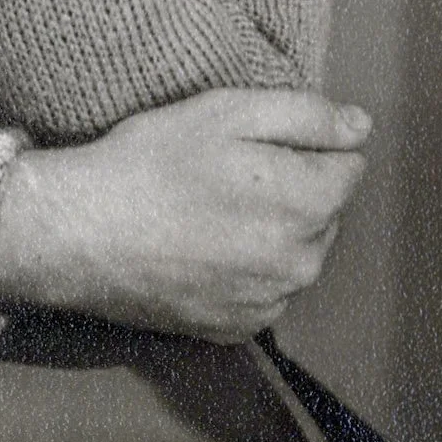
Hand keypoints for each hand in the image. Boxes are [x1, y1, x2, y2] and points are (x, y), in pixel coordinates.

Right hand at [0, 88, 370, 341]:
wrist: (82, 233)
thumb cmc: (151, 161)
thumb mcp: (224, 111)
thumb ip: (304, 115)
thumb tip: (360, 128)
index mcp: (305, 203)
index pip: (348, 167)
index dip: (306, 144)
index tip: (256, 141)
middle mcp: (301, 263)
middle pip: (324, 212)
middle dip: (292, 188)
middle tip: (226, 170)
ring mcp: (269, 303)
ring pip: (296, 253)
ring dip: (272, 230)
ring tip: (209, 209)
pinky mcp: (237, 330)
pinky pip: (265, 290)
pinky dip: (246, 269)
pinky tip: (202, 246)